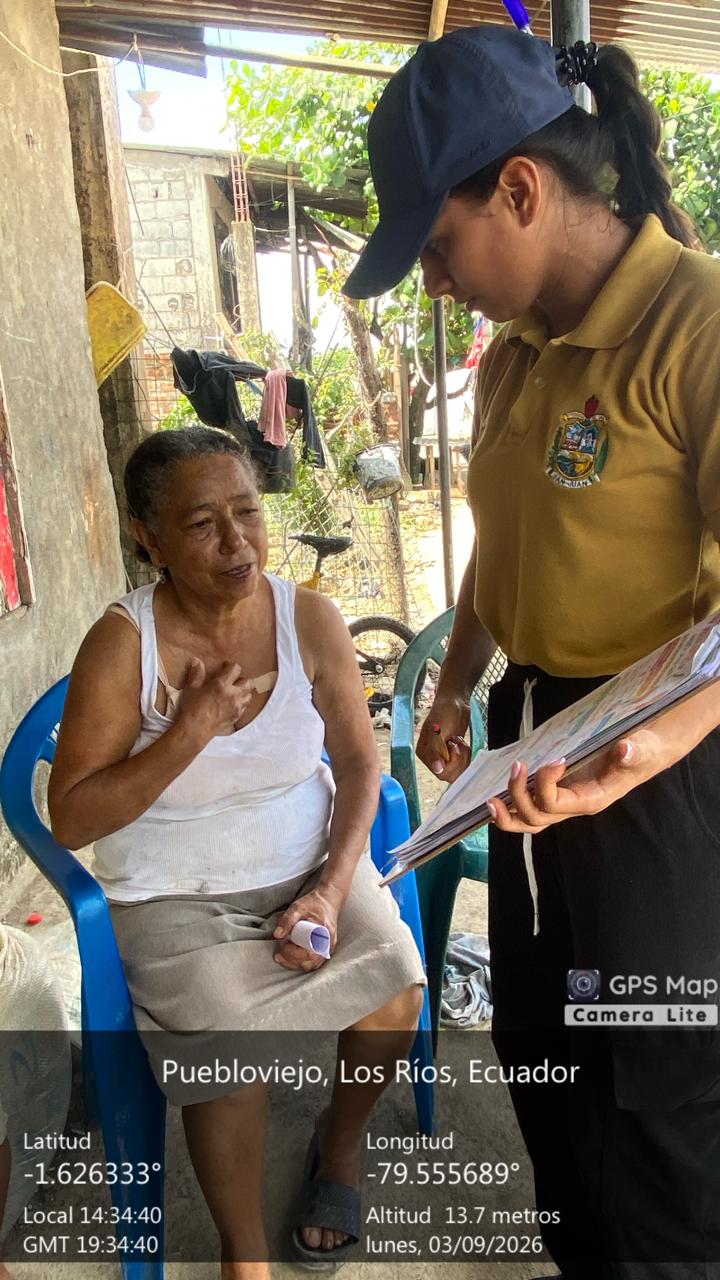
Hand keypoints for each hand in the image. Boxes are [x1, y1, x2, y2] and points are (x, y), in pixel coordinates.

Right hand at [175, 658, 253, 743]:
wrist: (195, 730)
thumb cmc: (192, 708)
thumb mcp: (192, 688)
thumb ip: (196, 674)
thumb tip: (197, 661)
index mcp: (222, 684)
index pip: (235, 669)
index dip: (231, 666)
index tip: (226, 667)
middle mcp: (233, 694)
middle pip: (248, 682)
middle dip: (242, 679)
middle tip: (233, 681)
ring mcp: (237, 706)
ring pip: (249, 695)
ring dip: (244, 692)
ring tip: (235, 693)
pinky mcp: (236, 717)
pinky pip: (245, 707)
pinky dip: (241, 704)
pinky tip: (233, 704)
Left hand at [272, 884, 344, 972]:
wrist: (328, 900)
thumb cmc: (314, 903)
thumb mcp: (298, 907)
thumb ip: (287, 920)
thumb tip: (277, 935)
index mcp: (324, 933)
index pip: (310, 953)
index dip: (293, 953)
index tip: (283, 944)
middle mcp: (328, 944)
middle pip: (310, 962)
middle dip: (291, 960)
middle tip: (279, 952)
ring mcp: (327, 948)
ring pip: (311, 965)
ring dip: (294, 964)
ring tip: (281, 955)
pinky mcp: (324, 950)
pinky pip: (313, 963)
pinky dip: (300, 963)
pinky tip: (290, 957)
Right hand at [416, 694, 471, 781]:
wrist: (456, 701)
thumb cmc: (445, 711)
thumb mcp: (438, 729)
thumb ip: (436, 750)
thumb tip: (437, 769)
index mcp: (424, 753)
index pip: (440, 772)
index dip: (451, 762)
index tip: (452, 745)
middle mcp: (433, 758)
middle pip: (450, 774)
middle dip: (458, 758)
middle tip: (456, 741)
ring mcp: (444, 757)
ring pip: (458, 771)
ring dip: (463, 755)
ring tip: (458, 740)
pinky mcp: (454, 754)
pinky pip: (463, 764)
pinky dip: (466, 754)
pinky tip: (461, 742)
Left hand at [487, 727, 672, 833]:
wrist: (643, 751)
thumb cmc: (642, 750)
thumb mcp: (643, 749)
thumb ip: (635, 752)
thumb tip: (625, 749)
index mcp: (592, 799)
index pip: (559, 803)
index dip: (547, 785)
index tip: (554, 759)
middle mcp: (575, 806)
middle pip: (538, 817)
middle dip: (520, 795)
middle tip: (517, 766)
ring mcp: (565, 802)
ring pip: (530, 821)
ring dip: (508, 813)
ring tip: (490, 800)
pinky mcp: (558, 792)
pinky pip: (531, 809)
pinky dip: (511, 807)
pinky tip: (496, 796)